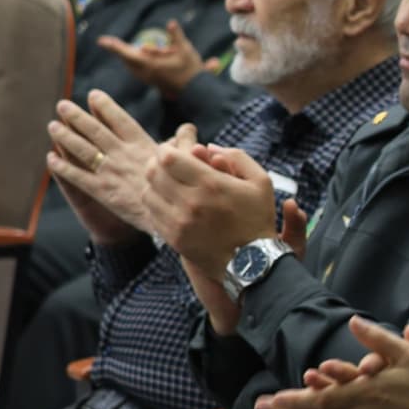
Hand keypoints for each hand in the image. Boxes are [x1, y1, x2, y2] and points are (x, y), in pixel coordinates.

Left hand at [47, 93, 180, 239]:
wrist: (172, 217)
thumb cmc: (183, 189)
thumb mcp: (189, 161)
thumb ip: (184, 142)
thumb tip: (188, 128)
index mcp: (143, 145)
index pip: (120, 119)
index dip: (105, 106)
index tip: (92, 95)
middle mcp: (123, 154)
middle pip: (94, 130)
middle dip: (76, 116)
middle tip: (62, 105)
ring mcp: (111, 172)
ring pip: (81, 149)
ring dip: (64, 136)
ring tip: (52, 126)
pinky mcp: (102, 191)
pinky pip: (76, 176)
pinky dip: (62, 167)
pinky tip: (51, 159)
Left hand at [96, 19, 204, 95]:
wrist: (197, 92)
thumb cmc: (191, 71)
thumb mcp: (186, 50)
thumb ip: (177, 36)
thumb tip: (171, 22)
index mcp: (151, 65)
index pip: (128, 53)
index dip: (114, 46)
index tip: (101, 41)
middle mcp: (147, 72)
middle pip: (127, 59)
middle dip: (120, 50)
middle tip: (109, 42)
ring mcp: (149, 78)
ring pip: (132, 65)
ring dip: (127, 56)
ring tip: (118, 48)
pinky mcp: (153, 81)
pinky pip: (138, 70)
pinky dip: (134, 62)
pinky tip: (136, 59)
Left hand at [142, 141, 276, 277]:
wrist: (254, 263)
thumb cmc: (258, 219)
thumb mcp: (261, 182)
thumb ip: (237, 157)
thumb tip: (208, 146)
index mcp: (212, 184)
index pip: (168, 158)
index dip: (166, 150)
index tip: (172, 152)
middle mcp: (191, 202)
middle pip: (153, 173)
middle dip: (156, 164)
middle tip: (165, 165)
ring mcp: (180, 222)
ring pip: (148, 192)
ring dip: (154, 185)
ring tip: (166, 185)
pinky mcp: (174, 238)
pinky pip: (152, 214)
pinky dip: (155, 204)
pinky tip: (168, 203)